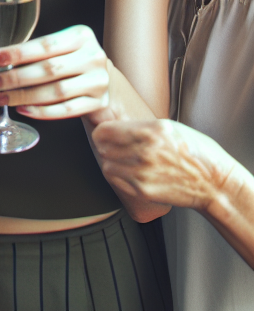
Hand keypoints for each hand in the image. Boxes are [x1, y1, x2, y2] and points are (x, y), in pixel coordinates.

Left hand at [0, 25, 110, 121]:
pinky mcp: (99, 103)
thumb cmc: (70, 60)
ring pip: (55, 91)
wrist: (100, 78)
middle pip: (48, 70)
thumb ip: (28, 53)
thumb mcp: (57, 48)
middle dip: (14, 78)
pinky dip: (41, 111)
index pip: (44, 45)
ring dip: (22, 96)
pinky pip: (66, 110)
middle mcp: (93, 57)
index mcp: (81, 36)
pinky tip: (22, 109)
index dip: (17, 53)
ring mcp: (99, 82)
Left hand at [93, 119, 234, 212]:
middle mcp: (145, 151)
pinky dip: (118, 177)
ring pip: (106, 165)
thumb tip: (118, 126)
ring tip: (122, 161)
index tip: (105, 134)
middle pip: (102, 147)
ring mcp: (143, 172)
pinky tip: (128, 173)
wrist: (214, 184)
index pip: (106, 130)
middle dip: (105, 147)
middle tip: (112, 148)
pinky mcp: (144, 190)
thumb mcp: (170, 128)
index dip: (102, 132)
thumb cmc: (196, 153)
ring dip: (111, 162)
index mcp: (151, 131)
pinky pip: (117, 180)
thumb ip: (142, 126)